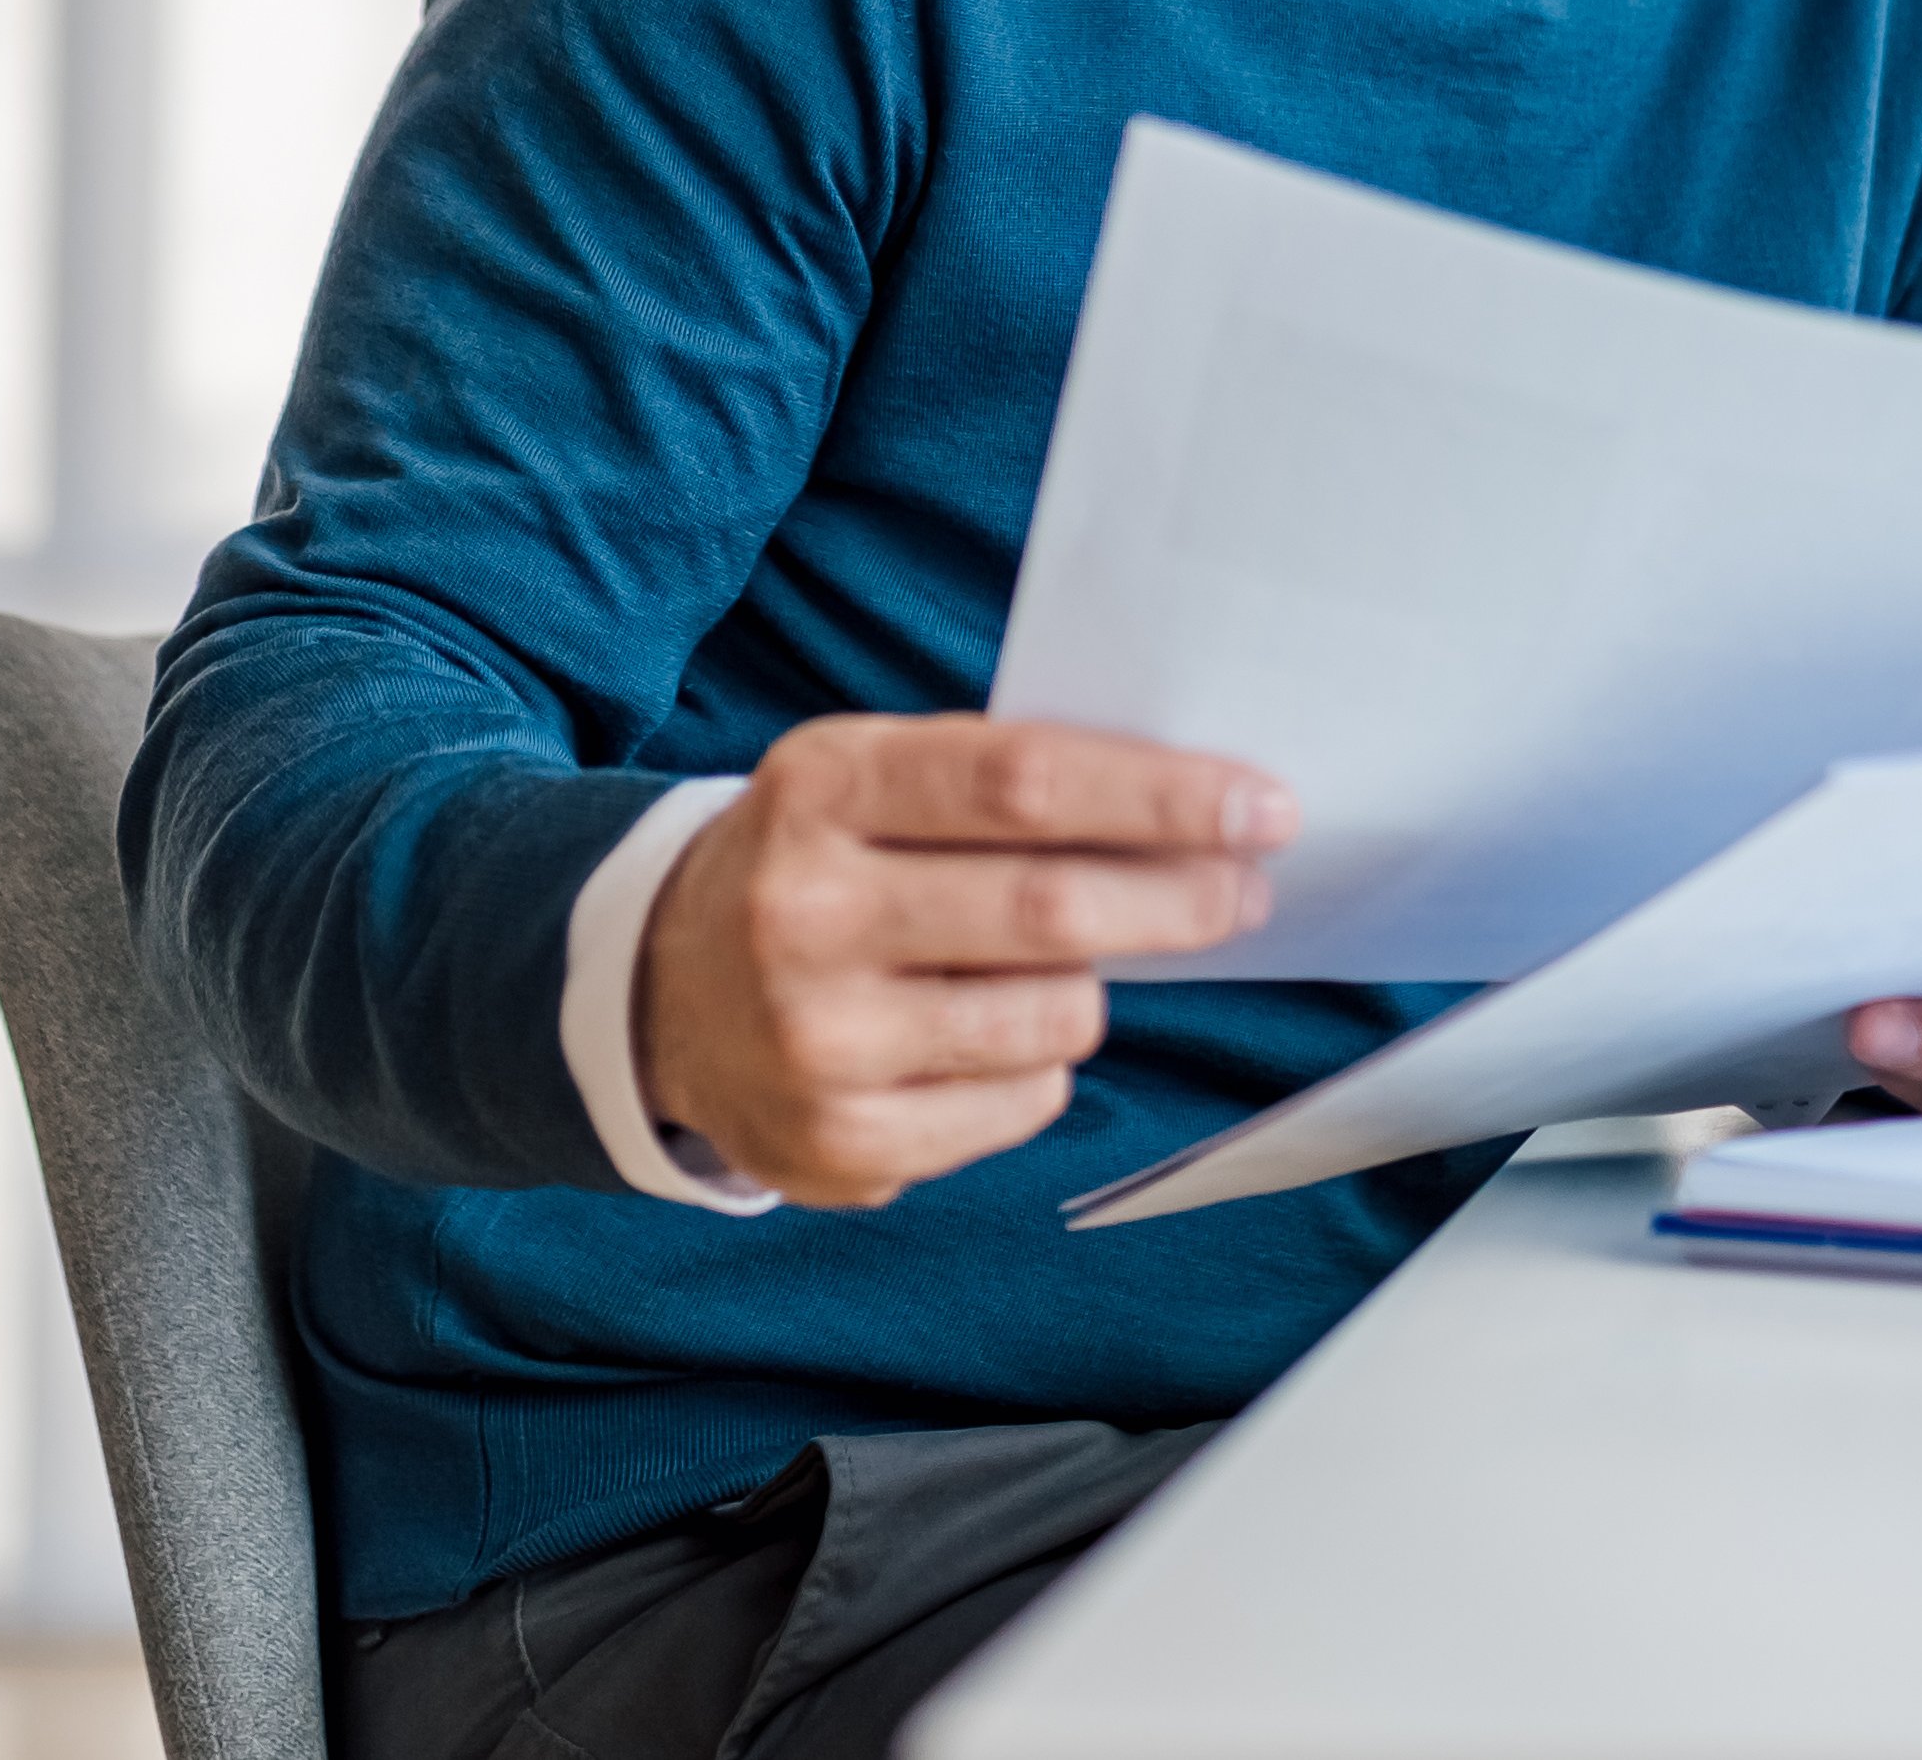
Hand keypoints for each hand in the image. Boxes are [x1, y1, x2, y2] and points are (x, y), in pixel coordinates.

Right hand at [633, 716, 1295, 1208]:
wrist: (660, 993)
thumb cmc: (817, 865)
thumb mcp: (867, 778)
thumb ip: (1003, 782)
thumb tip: (1199, 815)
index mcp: (819, 787)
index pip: (1021, 784)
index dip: (1159, 796)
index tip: (1261, 806)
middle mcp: (804, 912)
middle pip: (1051, 911)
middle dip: (1181, 899)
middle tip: (1245, 888)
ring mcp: (818, 1039)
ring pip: (1054, 1018)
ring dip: (1091, 990)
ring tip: (1052, 968)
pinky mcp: (841, 1143)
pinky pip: (1024, 1104)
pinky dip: (1037, 1067)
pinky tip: (977, 1038)